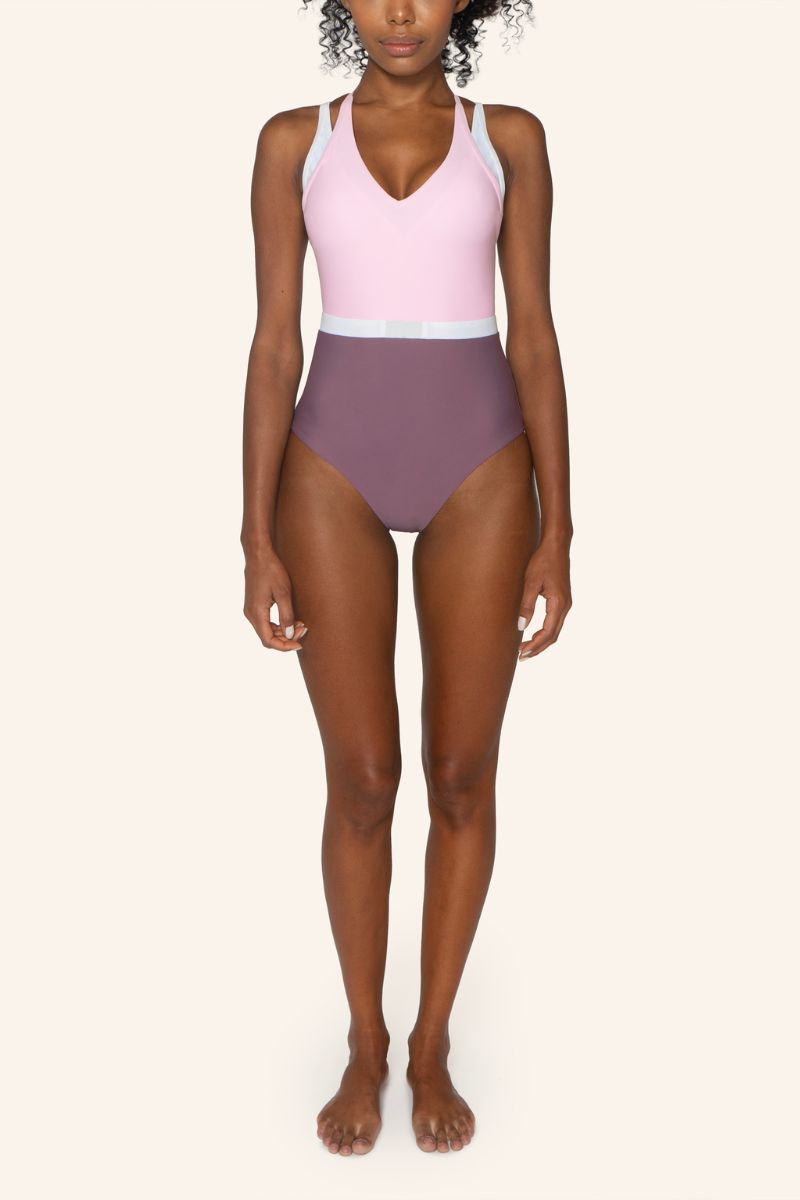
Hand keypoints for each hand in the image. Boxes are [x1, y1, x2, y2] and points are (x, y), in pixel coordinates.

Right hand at [243, 549, 307, 650]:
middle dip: (286, 638)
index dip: (284, 646)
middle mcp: (250, 614)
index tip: (300, 643)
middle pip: (267, 638)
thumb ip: (287, 615)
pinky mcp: (254, 606)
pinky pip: (265, 623)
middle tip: (304, 629)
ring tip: (300, 625)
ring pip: (266, 631)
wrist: (258, 555)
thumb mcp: (283, 593)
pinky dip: (278, 625)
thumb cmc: (271, 570)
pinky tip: (290, 620)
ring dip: (283, 632)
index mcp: (256, 613)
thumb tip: (290, 635)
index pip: (268, 640)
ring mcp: (251, 610)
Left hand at [517, 538, 571, 659]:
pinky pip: (555, 622)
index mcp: (558, 603)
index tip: (521, 653)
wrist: (556, 545)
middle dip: (538, 648)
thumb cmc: (542, 561)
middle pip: (553, 636)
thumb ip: (526, 605)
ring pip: (555, 630)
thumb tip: (520, 627)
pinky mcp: (562, 600)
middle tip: (521, 657)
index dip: (535, 645)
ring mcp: (565, 603)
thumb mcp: (530, 582)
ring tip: (525, 649)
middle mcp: (565, 606)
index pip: (548, 632)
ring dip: (541, 641)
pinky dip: (545, 632)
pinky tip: (534, 634)